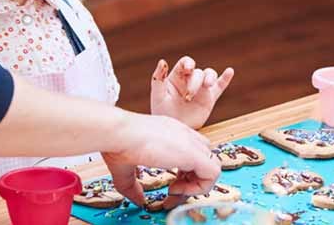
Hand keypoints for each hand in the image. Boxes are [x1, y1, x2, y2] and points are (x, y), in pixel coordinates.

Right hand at [101, 112, 220, 206]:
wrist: (121, 133)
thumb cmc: (119, 142)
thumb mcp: (126, 167)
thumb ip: (132, 185)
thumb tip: (138, 200)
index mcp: (171, 134)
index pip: (193, 150)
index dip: (186, 171)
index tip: (171, 183)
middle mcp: (185, 135)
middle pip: (204, 158)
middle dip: (192, 180)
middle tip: (174, 192)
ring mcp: (191, 142)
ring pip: (213, 165)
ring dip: (197, 185)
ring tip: (175, 192)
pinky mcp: (194, 152)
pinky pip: (213, 173)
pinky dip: (200, 187)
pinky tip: (178, 190)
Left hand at [150, 56, 233, 129]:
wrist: (173, 131)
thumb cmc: (162, 113)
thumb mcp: (157, 95)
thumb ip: (158, 78)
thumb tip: (162, 61)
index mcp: (177, 76)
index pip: (186, 63)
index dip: (188, 63)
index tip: (188, 70)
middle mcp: (190, 80)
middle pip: (198, 72)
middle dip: (195, 82)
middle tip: (188, 97)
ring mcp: (201, 89)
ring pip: (209, 75)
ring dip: (210, 77)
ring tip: (208, 84)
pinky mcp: (209, 99)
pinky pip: (220, 87)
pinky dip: (225, 79)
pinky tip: (230, 71)